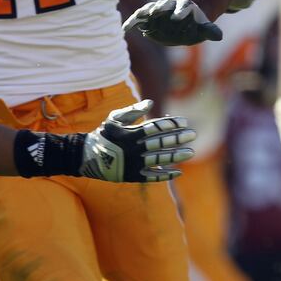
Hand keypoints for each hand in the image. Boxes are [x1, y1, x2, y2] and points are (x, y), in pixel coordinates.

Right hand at [80, 100, 195, 182]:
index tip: (184, 122)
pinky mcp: (133, 176)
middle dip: (179, 138)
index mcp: (131, 133)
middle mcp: (135, 148)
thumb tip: (151, 103)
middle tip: (193, 134)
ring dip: (177, 156)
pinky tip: (178, 172)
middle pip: (162, 142)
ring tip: (191, 151)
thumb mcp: (115, 119)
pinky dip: (166, 175)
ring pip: (160, 159)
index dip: (172, 124)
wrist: (87, 157)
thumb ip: (133, 111)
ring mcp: (134, 163)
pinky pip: (152, 177)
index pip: (157, 127)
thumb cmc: (104, 134)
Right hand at [122, 0, 222, 45]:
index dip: (180, 12)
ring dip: (145, 13)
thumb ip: (210, 31)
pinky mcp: (147, 16)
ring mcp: (157, 11)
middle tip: (155, 11)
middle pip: (164, 6)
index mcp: (183, 9)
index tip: (178, 16)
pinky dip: (132, 22)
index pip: (183, 9)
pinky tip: (125, 29)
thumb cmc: (193, 23)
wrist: (181, 13)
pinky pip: (138, 18)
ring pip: (149, 10)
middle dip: (160, 8)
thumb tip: (219, 36)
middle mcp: (169, 7)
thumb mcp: (203, 27)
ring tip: (138, 17)